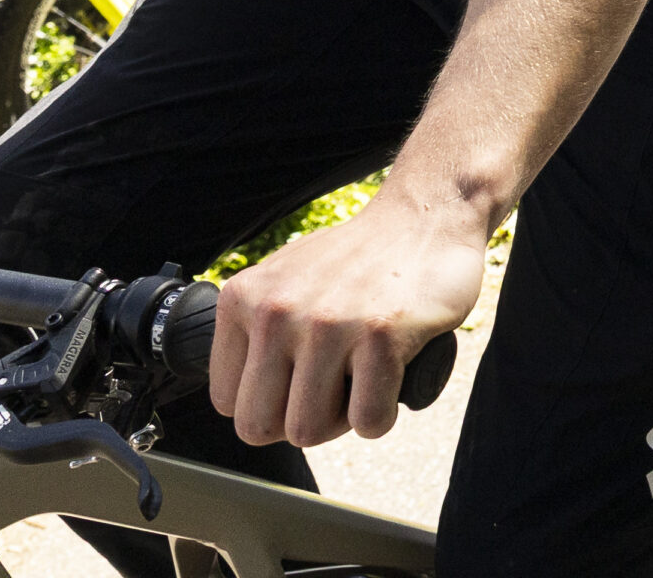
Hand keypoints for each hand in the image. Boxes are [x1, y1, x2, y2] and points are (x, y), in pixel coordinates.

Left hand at [209, 184, 490, 449]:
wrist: (427, 220)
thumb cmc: (359, 259)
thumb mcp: (285, 279)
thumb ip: (255, 328)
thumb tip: (241, 393)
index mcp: (243, 298)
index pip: (225, 401)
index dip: (267, 405)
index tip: (297, 386)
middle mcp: (276, 312)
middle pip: (257, 426)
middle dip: (296, 423)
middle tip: (329, 395)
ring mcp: (327, 325)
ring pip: (307, 432)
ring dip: (340, 421)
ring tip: (360, 386)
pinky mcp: (379, 337)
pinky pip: (366, 421)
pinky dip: (381, 415)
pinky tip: (389, 381)